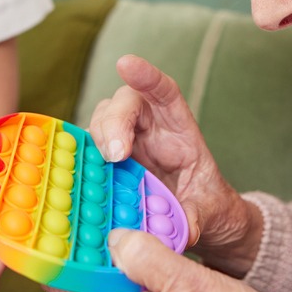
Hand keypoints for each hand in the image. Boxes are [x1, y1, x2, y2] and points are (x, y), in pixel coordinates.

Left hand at [43, 229, 281, 291]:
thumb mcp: (198, 286)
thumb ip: (153, 261)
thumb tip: (115, 239)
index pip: (65, 290)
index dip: (51, 257)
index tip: (44, 223)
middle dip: (70, 257)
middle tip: (73, 216)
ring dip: (93, 264)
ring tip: (100, 226)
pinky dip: (113, 276)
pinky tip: (129, 251)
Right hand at [87, 56, 254, 260]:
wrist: (196, 219)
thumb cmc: (204, 203)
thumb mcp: (207, 211)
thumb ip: (195, 216)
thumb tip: (183, 228)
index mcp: (179, 129)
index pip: (164, 92)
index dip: (146, 76)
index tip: (126, 64)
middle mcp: (150, 127)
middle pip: (125, 104)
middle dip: (115, 121)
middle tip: (115, 153)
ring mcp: (127, 141)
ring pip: (102, 121)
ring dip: (98, 138)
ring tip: (105, 165)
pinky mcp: (108, 160)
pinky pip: (90, 150)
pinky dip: (83, 158)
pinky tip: (85, 174)